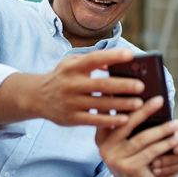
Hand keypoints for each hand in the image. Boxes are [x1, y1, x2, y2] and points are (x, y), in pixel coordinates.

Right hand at [10, 49, 145, 128]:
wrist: (36, 97)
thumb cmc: (63, 77)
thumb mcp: (73, 63)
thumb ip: (93, 61)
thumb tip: (117, 62)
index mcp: (73, 67)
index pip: (95, 59)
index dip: (113, 56)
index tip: (130, 55)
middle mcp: (71, 84)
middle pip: (101, 84)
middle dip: (123, 85)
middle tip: (141, 86)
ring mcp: (71, 102)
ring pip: (101, 104)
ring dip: (121, 104)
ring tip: (139, 103)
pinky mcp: (71, 118)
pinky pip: (94, 120)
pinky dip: (110, 120)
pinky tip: (125, 119)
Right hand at [96, 96, 177, 176]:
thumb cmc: (141, 160)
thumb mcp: (133, 140)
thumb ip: (132, 122)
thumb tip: (146, 97)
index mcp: (102, 136)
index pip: (110, 114)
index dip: (120, 101)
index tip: (134, 88)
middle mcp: (104, 148)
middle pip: (126, 123)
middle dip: (145, 110)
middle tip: (160, 100)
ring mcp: (114, 159)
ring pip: (142, 138)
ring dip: (162, 129)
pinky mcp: (127, 169)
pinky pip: (150, 152)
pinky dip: (166, 144)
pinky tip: (177, 139)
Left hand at [151, 126, 177, 176]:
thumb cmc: (175, 138)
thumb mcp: (173, 133)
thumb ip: (171, 137)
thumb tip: (164, 141)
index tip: (174, 150)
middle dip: (171, 160)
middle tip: (156, 163)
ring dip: (169, 170)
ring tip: (155, 171)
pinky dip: (172, 176)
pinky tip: (162, 176)